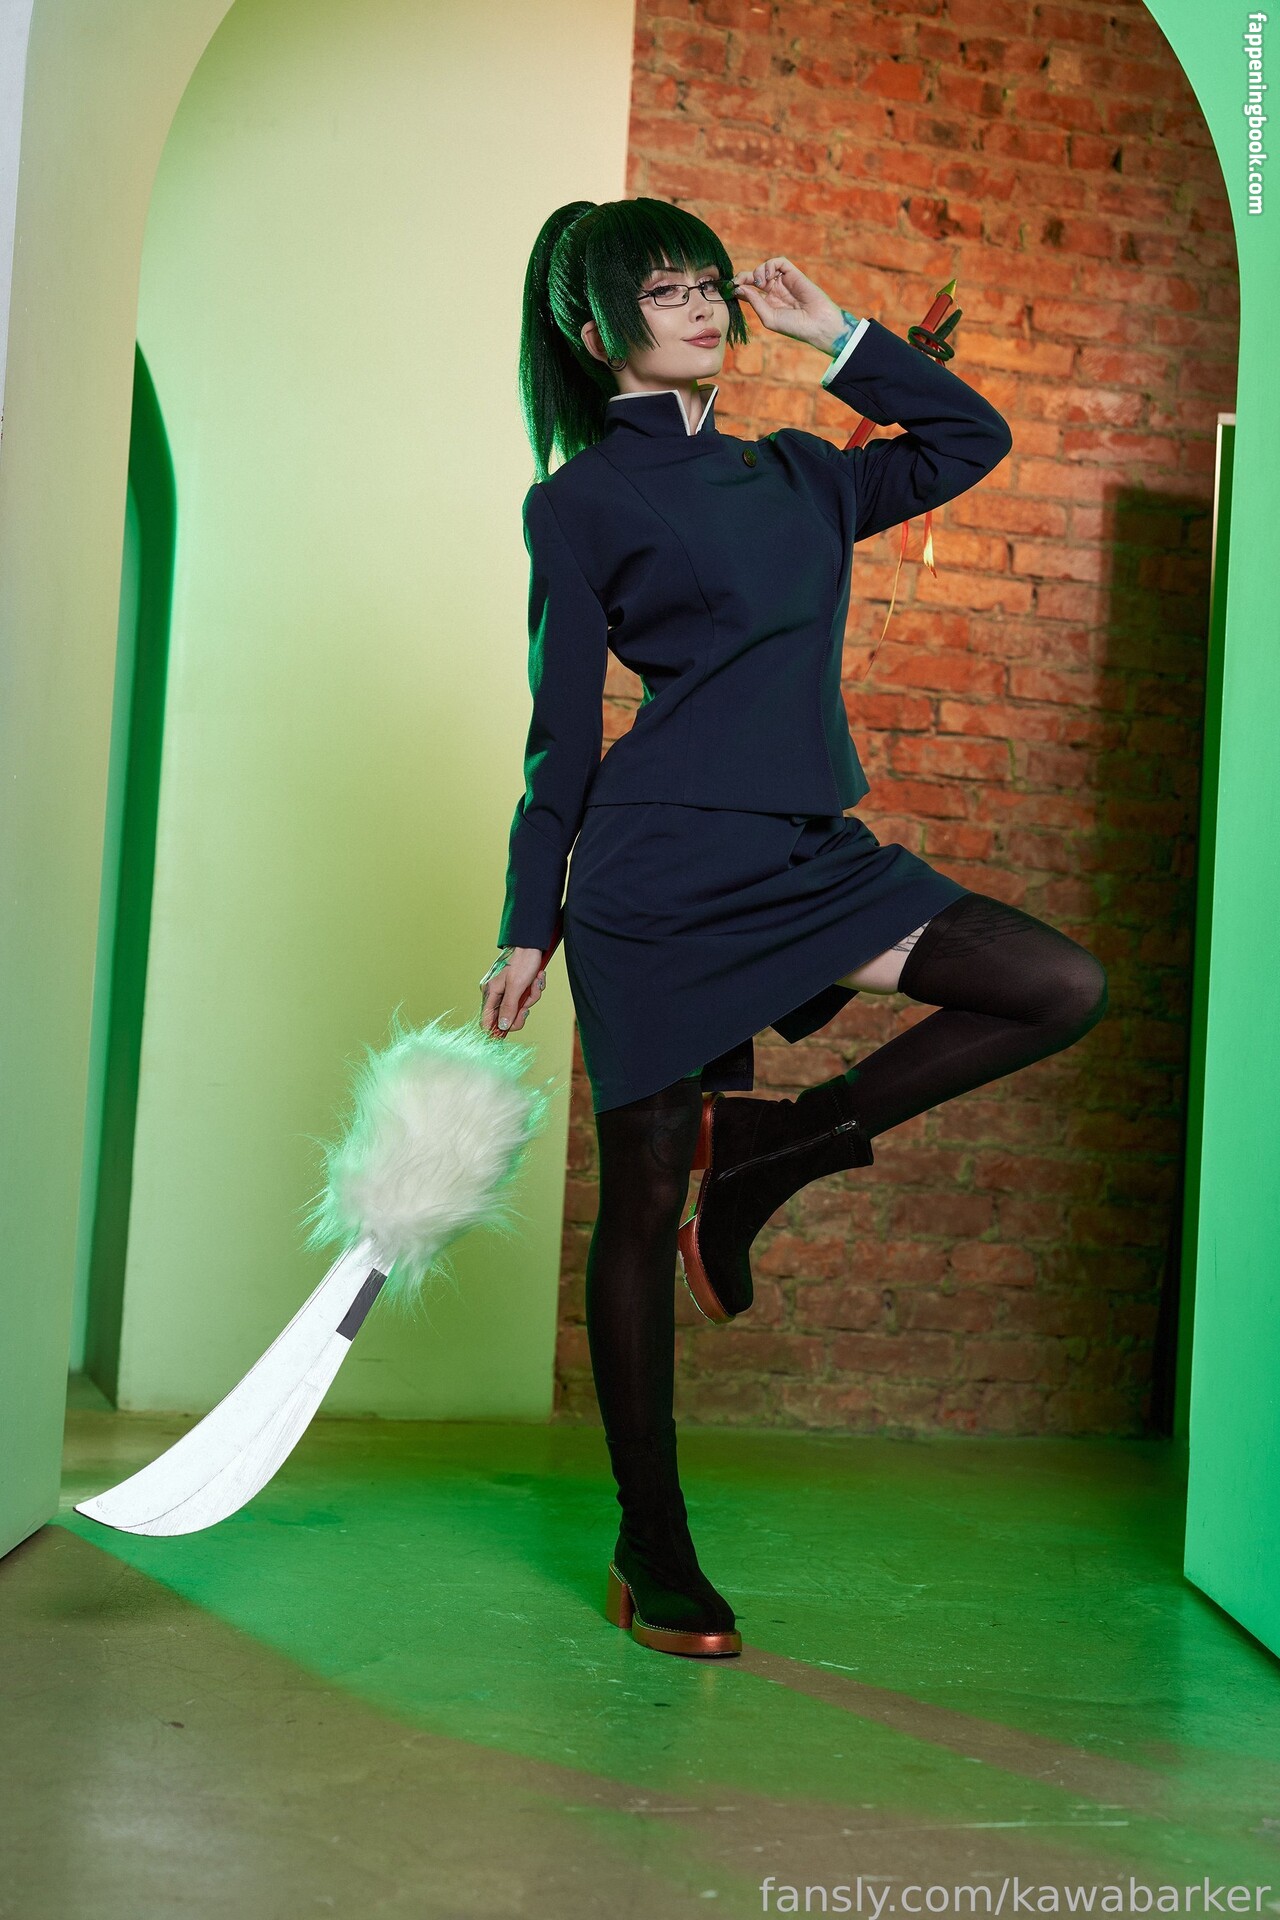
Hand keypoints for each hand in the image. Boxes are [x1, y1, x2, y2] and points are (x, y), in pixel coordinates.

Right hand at [480, 946, 546, 1036]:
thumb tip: (502, 1027)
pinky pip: (525, 997)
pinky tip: (537, 978)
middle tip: (529, 1001)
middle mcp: (495, 993)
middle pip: (507, 1016)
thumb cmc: (522, 961)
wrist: (531, 943)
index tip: (511, 1030)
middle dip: (523, 1009)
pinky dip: (533, 990)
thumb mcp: (516, 986)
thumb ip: (508, 1008)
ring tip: (535, 981)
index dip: (498, 1030)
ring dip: (531, 996)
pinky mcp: (515, 986)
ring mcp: (505, 990)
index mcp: (490, 993)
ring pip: (519, 1007)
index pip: (487, 1021)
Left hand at [731, 256, 846, 354]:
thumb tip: (740, 287)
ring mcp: (783, 281)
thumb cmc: (794, 326)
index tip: (730, 288)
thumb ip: (754, 301)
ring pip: (764, 268)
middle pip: (753, 277)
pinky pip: (779, 262)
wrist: (816, 324)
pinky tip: (769, 277)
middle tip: (737, 280)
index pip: (748, 291)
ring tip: (761, 283)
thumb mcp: (768, 317)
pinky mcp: (793, 273)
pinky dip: (770, 265)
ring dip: (757, 272)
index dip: (738, 287)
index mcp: (767, 303)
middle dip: (743, 276)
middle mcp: (774, 291)